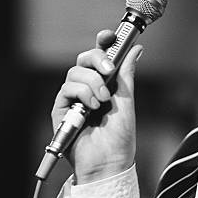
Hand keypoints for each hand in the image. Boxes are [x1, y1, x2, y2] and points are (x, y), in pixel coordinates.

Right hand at [51, 29, 142, 183]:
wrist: (109, 161)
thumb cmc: (119, 135)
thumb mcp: (127, 99)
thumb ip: (126, 73)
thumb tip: (136, 48)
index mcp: (104, 82)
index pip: (100, 55)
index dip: (103, 42)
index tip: (109, 35)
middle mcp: (87, 87)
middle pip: (85, 58)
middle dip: (97, 58)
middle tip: (109, 70)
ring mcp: (73, 97)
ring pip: (75, 71)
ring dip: (92, 83)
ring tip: (103, 100)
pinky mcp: (61, 109)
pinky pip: (67, 88)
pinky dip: (82, 93)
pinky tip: (92, 107)